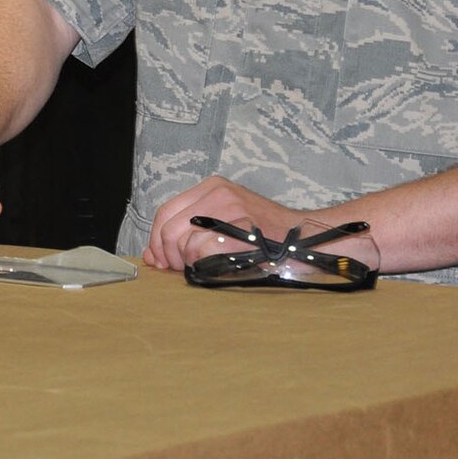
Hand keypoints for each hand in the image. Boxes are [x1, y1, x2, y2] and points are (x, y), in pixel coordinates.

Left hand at [140, 175, 309, 270]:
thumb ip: (187, 234)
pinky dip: (203, 264)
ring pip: (182, 241)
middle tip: (182, 270)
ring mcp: (229, 207)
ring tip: (205, 268)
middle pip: (168, 228)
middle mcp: (217, 192)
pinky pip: (201, 249)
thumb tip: (151, 255)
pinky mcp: (240, 225)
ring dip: (188, 263)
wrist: (306, 239)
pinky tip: (218, 266)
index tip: (161, 261)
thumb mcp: (223, 226)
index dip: (157, 241)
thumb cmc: (265, 238)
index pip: (165, 213)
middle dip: (169, 257)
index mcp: (211, 188)